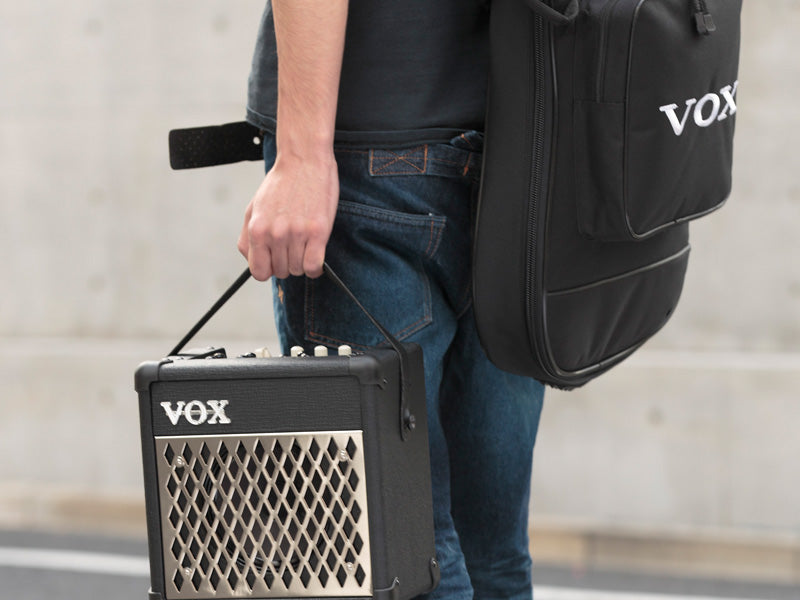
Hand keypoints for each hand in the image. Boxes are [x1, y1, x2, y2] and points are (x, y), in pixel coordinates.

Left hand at [238, 150, 338, 280]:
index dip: (268, 269)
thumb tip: (251, 259)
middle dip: (286, 263)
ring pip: (298, 270)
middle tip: (292, 247)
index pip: (259, 271)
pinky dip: (315, 267)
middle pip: (281, 271)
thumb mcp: (254, 207)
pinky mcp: (318, 232)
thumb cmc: (281, 183)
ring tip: (304, 244)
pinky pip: (314, 266)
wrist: (304, 160)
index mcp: (257, 229)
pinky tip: (315, 254)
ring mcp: (297, 233)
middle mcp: (275, 234)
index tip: (275, 262)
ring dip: (302, 262)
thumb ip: (247, 236)